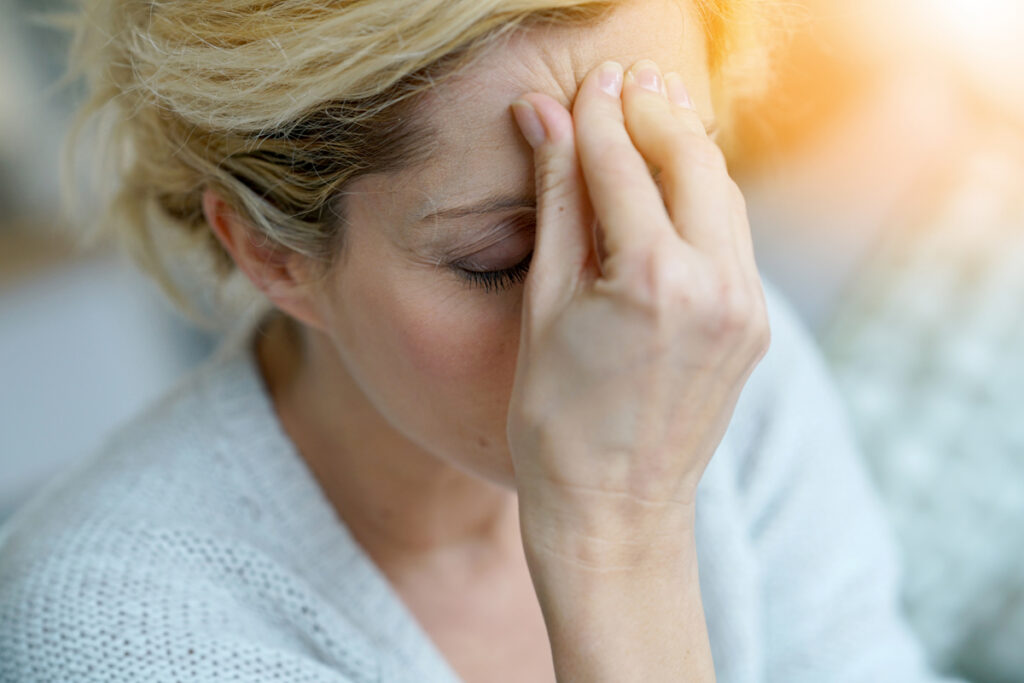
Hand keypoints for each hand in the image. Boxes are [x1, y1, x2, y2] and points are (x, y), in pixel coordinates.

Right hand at [507, 58, 770, 562]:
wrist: (614, 511)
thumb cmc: (558, 424)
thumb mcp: (545, 308)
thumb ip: (556, 205)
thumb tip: (544, 122)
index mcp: (653, 281)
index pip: (623, 166)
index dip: (598, 115)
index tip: (583, 82)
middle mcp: (716, 286)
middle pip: (690, 161)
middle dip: (653, 113)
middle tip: (621, 80)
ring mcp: (745, 308)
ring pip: (723, 194)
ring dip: (685, 149)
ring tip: (648, 113)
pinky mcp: (754, 325)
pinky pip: (733, 237)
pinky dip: (703, 198)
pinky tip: (674, 183)